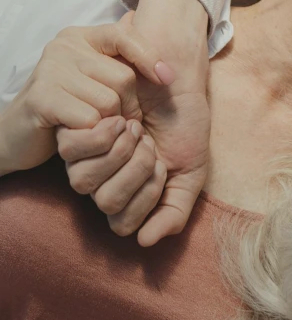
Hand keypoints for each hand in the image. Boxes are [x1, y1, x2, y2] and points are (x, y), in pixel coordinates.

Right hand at [0, 19, 172, 177]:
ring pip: (109, 101)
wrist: (20, 133)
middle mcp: (64, 47)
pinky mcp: (42, 97)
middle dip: (129, 107)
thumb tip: (147, 30)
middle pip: (123, 77)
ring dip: (110, 124)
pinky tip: (81, 134)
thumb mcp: (94, 79)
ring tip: (98, 129)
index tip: (168, 78)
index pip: (125, 36)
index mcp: (80, 37)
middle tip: (120, 122)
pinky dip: (93, 135)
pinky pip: (89, 119)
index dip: (150, 56)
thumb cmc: (67, 107)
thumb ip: (118, 58)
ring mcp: (50, 70)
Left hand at [59, 0, 210, 244]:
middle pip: (105, 204)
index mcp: (129, 194)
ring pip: (87, 185)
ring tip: (136, 129)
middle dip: (136, 173)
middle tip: (150, 143)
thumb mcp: (191, 172)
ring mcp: (86, 157)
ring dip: (121, 157)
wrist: (175, 75)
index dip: (145, 198)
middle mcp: (103, 180)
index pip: (122, 224)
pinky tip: (123, 118)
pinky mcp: (73, 130)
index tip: (163, 166)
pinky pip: (74, 154)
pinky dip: (107, 138)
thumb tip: (143, 243)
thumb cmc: (184, 122)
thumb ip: (174, 212)